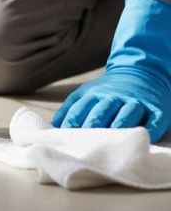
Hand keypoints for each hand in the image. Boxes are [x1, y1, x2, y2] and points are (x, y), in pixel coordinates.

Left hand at [52, 0, 170, 141]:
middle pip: (102, 111)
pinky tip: (146, 136)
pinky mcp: (157, 108)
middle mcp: (115, 97)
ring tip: (114, 135)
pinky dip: (152, 127)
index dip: (73, 121)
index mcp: (95, 94)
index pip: (81, 107)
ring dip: (121, 123)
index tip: (65, 135)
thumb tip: (53, 127)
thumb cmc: (108, 89)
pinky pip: (155, 118)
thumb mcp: (87, 92)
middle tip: (86, 140)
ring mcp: (136, 101)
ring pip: (128, 112)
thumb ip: (70, 108)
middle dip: (94, 124)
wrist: (142, 70)